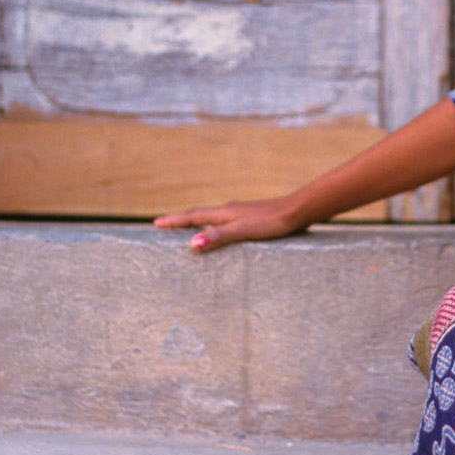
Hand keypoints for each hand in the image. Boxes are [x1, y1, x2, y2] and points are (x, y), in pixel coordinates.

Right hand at [153, 198, 307, 251]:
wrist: (297, 211)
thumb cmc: (271, 222)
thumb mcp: (243, 231)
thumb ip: (219, 237)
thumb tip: (192, 243)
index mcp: (224, 212)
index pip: (193, 216)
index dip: (174, 221)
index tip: (156, 223)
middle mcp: (229, 210)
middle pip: (199, 214)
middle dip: (181, 220)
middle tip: (164, 225)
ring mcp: (241, 213)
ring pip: (212, 217)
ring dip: (196, 223)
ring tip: (186, 230)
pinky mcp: (251, 218)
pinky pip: (224, 222)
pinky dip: (213, 226)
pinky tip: (221, 233)